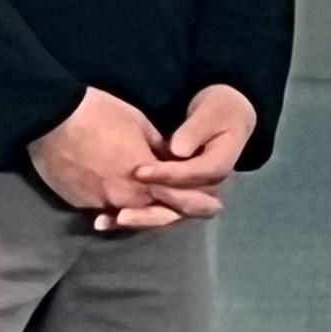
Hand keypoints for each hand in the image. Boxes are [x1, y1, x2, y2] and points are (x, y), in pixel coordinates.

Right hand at [30, 88, 223, 232]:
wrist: (52, 119)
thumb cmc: (100, 114)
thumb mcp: (139, 124)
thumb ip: (159, 149)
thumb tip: (171, 159)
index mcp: (147, 177)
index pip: (178, 197)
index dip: (196, 201)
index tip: (214, 205)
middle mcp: (127, 198)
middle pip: (154, 212)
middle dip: (168, 210)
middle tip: (180, 209)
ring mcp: (101, 203)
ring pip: (126, 214)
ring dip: (137, 212)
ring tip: (143, 209)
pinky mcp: (79, 203)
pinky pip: (101, 209)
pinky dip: (109, 207)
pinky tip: (112, 207)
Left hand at [121, 85, 257, 231]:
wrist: (223, 118)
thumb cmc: (218, 111)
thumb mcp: (210, 114)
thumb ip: (194, 132)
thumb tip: (177, 150)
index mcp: (219, 167)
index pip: (192, 177)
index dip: (167, 176)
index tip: (140, 171)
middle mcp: (209, 189)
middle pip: (181, 207)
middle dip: (151, 209)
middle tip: (123, 211)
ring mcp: (193, 195)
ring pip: (167, 215)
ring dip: (141, 219)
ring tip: (111, 219)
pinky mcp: (177, 196)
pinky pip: (157, 211)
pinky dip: (135, 217)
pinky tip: (107, 220)